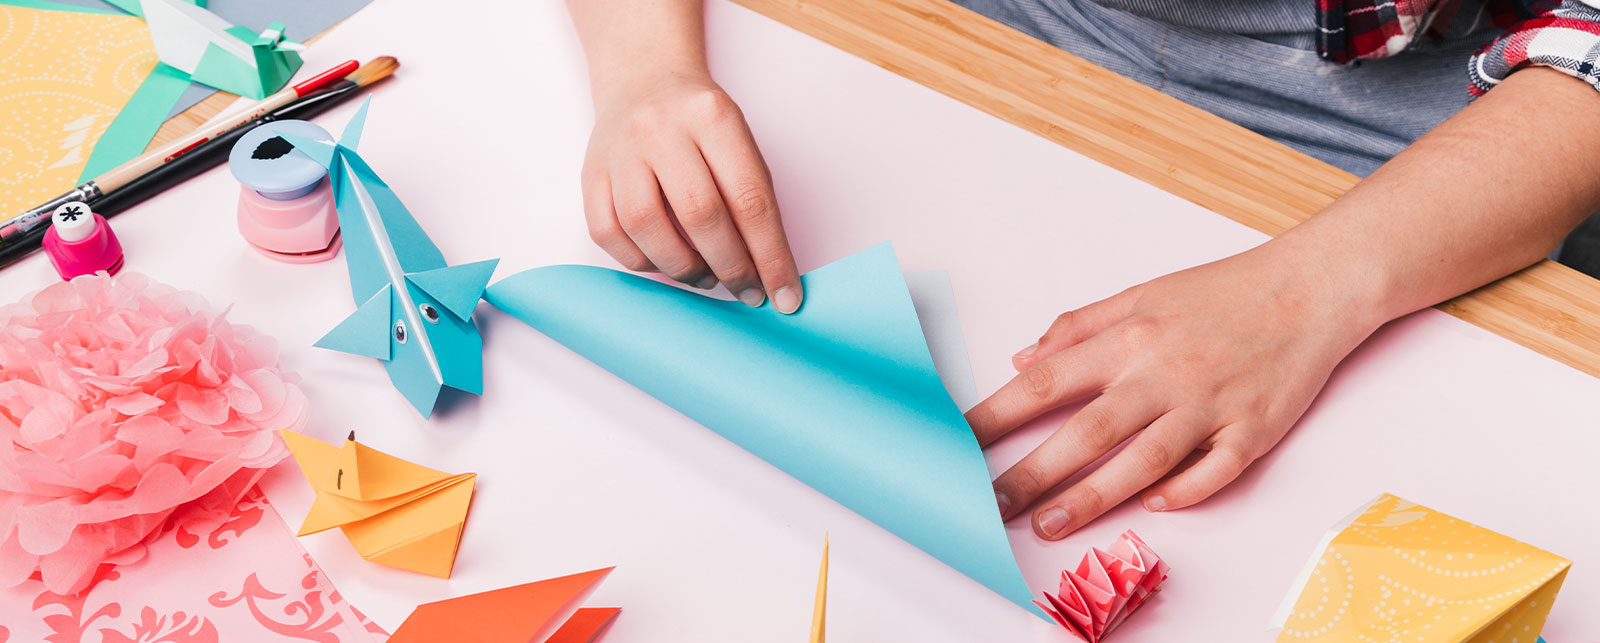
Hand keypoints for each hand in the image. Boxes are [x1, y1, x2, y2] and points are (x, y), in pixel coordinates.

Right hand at [581, 70, 802, 312]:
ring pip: (647, 226)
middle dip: (731, 267)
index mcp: (713, 117)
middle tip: (747, 291)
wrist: (644, 79)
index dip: (771, 255)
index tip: (785, 296)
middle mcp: (662, 128)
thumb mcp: (737, 139)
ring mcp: (620, 149)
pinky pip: (608, 232)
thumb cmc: (700, 123)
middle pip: (700, 214)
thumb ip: (751, 197)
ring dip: (683, 268)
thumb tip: (767, 270)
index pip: (749, 197)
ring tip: (705, 277)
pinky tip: (664, 263)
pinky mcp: (591, 173)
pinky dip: (640, 261)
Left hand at [968, 245, 1385, 539]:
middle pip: (1086, 432)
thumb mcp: (1143, 294)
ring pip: (1142, 460)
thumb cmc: (1223, 292)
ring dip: (1092, 497)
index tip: (959, 444)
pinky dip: (1183, 490)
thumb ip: (1080, 327)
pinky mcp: (1254, 430)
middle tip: (988, 504)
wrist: (1312, 287)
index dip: (997, 416)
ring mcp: (1210, 405)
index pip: (1046, 384)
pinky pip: (1213, 471)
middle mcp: (1163, 374)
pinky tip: (1152, 507)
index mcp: (1129, 340)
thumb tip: (1023, 357)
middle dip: (1031, 473)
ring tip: (1048, 525)